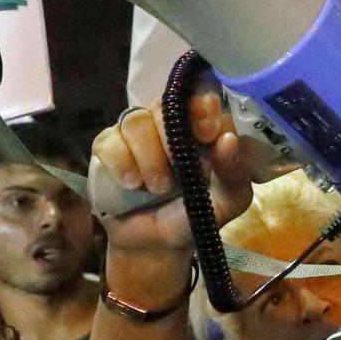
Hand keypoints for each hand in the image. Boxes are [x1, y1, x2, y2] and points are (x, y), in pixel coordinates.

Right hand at [90, 90, 252, 253]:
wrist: (156, 245)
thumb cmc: (194, 214)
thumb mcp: (227, 201)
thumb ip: (234, 173)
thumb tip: (227, 139)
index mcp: (198, 126)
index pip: (199, 94)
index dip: (201, 105)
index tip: (207, 134)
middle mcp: (166, 122)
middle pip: (163, 104)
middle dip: (172, 140)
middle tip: (178, 173)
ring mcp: (134, 132)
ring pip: (135, 122)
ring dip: (149, 158)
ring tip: (157, 188)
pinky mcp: (106, 147)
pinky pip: (108, 141)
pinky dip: (121, 163)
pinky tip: (131, 184)